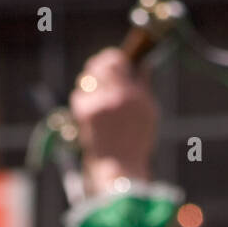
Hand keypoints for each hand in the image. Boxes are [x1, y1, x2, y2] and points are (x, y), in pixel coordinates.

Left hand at [69, 48, 158, 195]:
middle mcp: (118, 96)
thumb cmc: (136, 141)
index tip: (114, 63)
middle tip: (100, 73)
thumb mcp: (148, 114)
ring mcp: (100, 104)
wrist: (120, 166)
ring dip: (90, 84)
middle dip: (99, 67)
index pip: (118, 61)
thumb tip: (142, 64)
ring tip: (98, 97)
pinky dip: (83, 100)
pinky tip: (91, 112)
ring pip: (87, 79)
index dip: (114, 59)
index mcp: (135, 94)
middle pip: (100, 65)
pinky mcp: (86, 113)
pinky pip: (79, 96)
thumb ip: (144, 87)